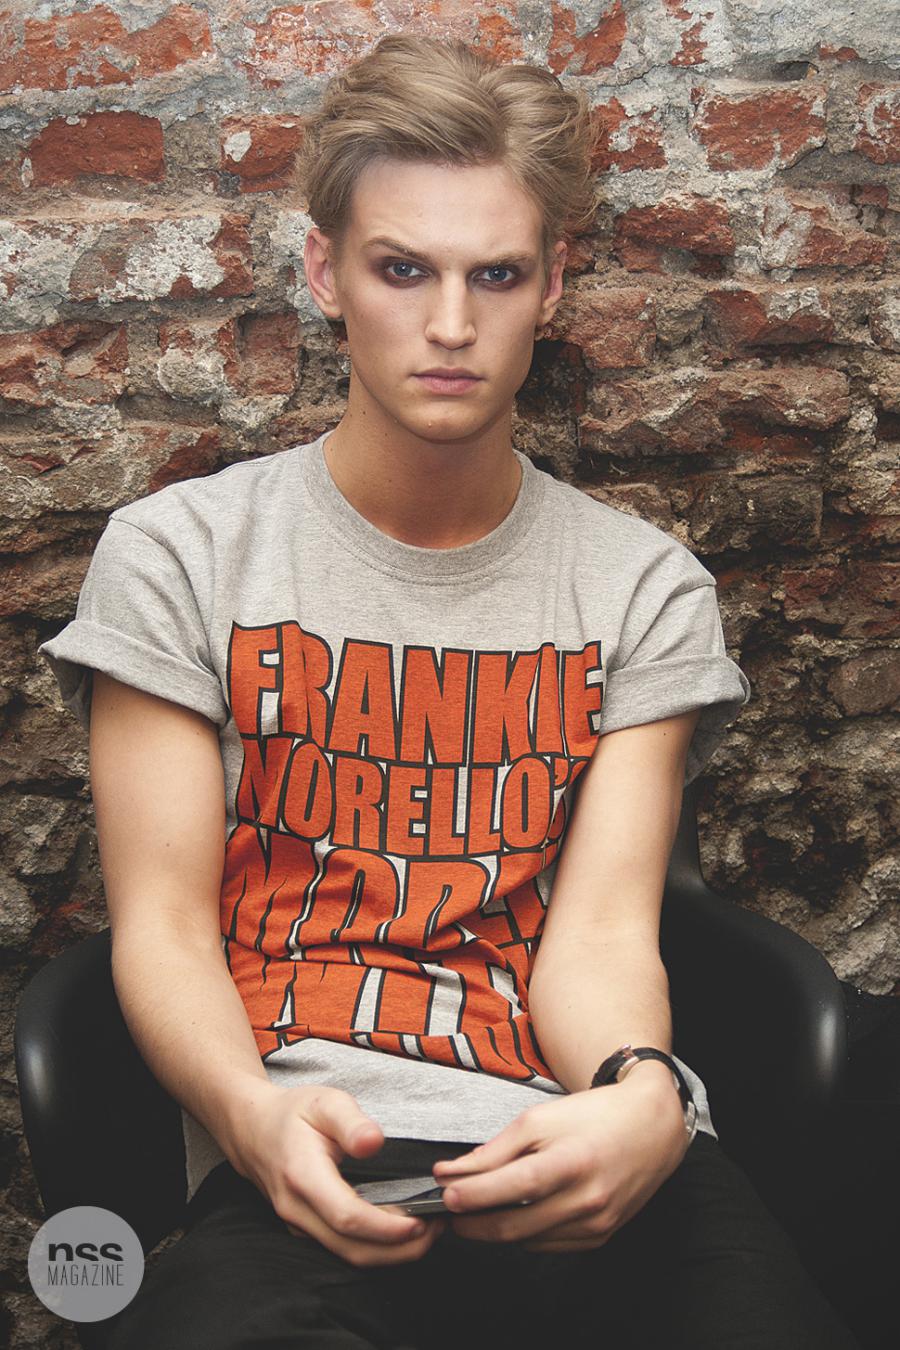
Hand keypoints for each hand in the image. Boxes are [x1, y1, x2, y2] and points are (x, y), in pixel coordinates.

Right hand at [225, 1081, 444, 1265]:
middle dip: (399, 1249)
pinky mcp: (306, 1230)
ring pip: (348, 1255)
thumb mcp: (325, 1101)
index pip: (347, 1218)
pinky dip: (375, 1247)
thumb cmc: (293, 1113)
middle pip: (352, 1249)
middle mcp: (297, 1209)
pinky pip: (343, 1249)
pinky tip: (401, 1229)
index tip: (421, 1221)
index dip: (386, 1228)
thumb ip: (351, 1121)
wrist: (253, 1130)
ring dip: (391, 1253)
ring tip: (428, 1230)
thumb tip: (374, 1142)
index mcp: (303, 1176)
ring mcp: (299, 1225)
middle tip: (438, 1228)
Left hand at [432, 1063, 688, 1250]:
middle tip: (450, 1213)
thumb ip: (495, 1150)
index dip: (474, 1194)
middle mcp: (587, 1200)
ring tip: (478, 1211)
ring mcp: (596, 1224)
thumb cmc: (592, 1116)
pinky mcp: (601, 1237)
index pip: (513, 1187)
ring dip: (496, 1230)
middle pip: (515, 1226)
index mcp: (571, 1162)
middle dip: (474, 1223)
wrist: (650, 1127)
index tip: (445, 1194)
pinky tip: (515, 1214)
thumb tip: (452, 1173)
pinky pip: (549, 1245)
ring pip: (528, 1241)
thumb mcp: (539, 1119)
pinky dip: (525, 1234)